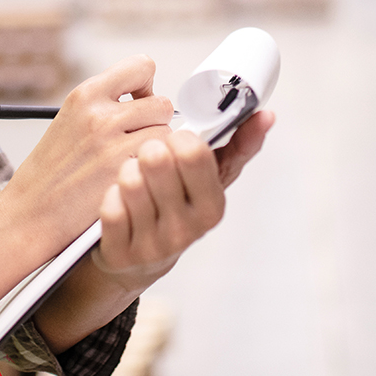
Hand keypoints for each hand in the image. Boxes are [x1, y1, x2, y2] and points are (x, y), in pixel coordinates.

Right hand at [4, 55, 174, 242]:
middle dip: (155, 123)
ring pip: (167, 135)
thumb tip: (148, 100)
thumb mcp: (70, 122)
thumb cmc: (51, 174)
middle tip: (136, 143)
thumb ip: (106, 106)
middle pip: (163, 104)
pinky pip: (160, 164)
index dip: (147, 87)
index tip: (138, 104)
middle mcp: (99, 116)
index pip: (142, 66)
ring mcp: (112, 146)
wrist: (29, 214)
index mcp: (84, 95)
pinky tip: (130, 182)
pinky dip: (152, 174)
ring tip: (131, 164)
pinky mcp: (122, 175)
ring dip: (157, 151)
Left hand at [93, 110, 274, 290]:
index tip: (175, 142)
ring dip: (126, 170)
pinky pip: (110, 204)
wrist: (141, 259)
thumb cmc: (178, 208)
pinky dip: (110, 195)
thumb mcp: (212, 181)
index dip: (178, 138)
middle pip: (157, 160)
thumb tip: (265, 115)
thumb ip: (238, 147)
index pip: (194, 153)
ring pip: (130, 180)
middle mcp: (186, 230)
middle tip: (150, 157)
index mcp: (213, 207)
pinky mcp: (122, 252)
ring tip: (134, 177)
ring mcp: (153, 244)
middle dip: (149, 149)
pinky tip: (120, 201)